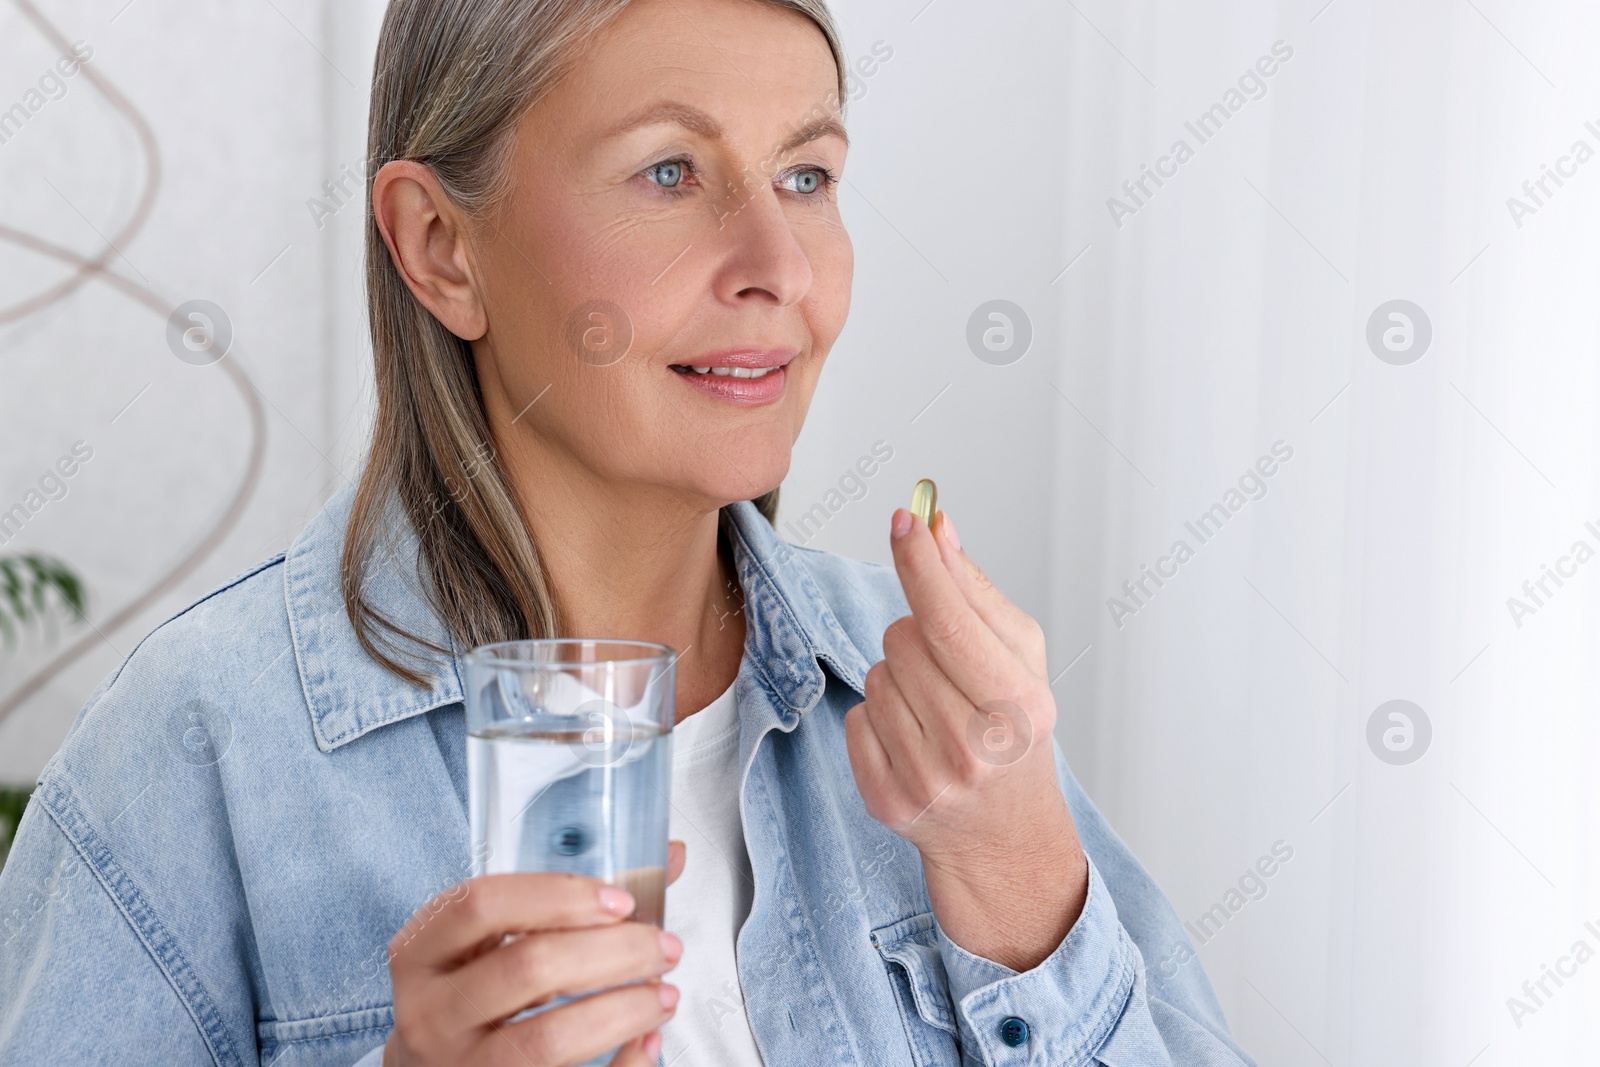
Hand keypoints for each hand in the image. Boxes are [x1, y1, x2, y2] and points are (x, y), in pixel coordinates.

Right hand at [384, 841, 686, 1065]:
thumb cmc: (469, 993)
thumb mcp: (489, 940)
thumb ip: (567, 899)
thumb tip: (666, 857)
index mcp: (422, 952)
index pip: (481, 906)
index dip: (556, 896)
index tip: (619, 901)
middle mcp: (430, 1012)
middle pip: (528, 968)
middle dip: (613, 952)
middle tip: (663, 946)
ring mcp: (457, 1064)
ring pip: (548, 1038)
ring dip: (623, 1010)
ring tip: (664, 994)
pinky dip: (622, 1064)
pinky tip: (646, 1040)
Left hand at [844, 509, 1087, 970]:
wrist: (1004, 834)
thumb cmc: (1014, 730)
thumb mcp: (1019, 658)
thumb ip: (975, 591)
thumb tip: (937, 527)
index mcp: (1019, 706)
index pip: (950, 620)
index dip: (921, 564)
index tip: (905, 520)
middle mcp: (975, 747)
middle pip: (902, 640)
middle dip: (917, 637)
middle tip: (947, 669)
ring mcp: (929, 780)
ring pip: (875, 677)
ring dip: (897, 680)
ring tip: (933, 710)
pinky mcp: (887, 801)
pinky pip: (855, 719)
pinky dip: (877, 720)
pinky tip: (912, 741)